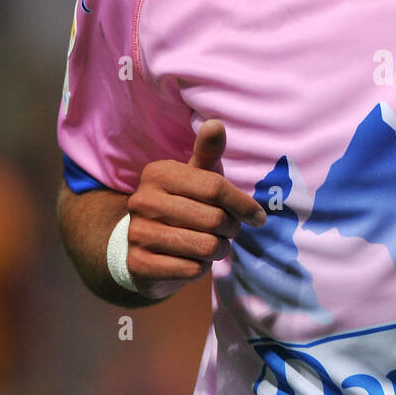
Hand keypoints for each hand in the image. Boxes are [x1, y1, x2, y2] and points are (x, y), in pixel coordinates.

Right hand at [125, 120, 265, 291]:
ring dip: (218, 250)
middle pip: (214, 219)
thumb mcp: (196, 177)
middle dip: (230, 229)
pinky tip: (192, 260)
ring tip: (212, 245)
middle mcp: (142, 200)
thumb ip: (208, 152)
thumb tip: (216, 124)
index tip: (258, 217)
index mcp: (158, 173)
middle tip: (227, 231)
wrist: (144, 246)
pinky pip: (191, 270)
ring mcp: (137, 233)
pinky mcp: (139, 264)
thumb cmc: (182, 204)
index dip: (244, 204)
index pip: (216, 187)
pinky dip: (200, 268)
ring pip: (205, 246)